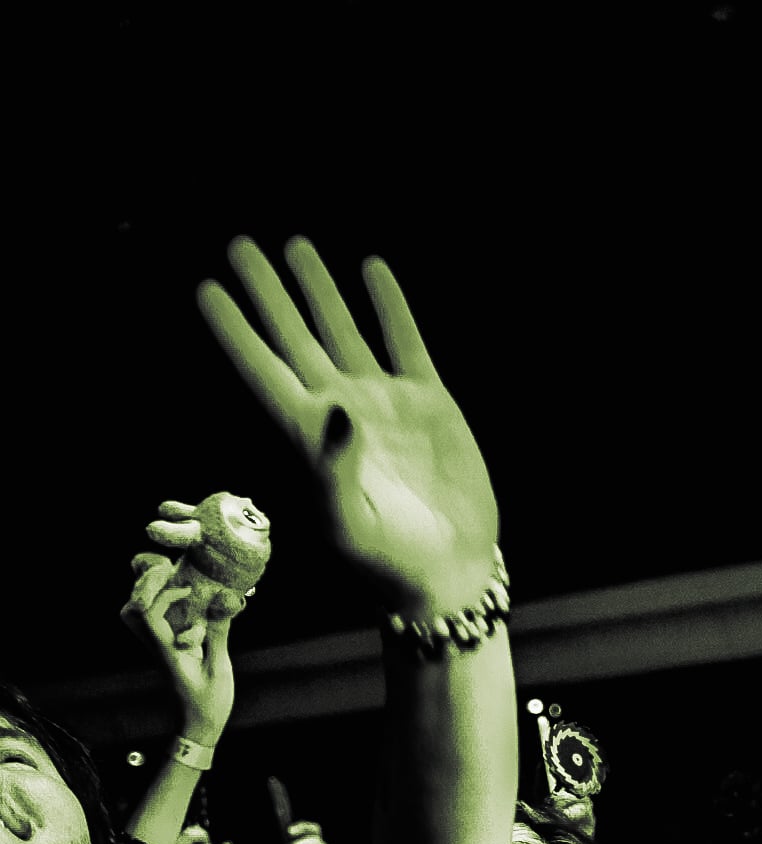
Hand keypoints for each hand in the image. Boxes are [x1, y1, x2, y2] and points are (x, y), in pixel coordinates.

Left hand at [121, 555, 235, 745]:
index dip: (164, 594)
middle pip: (132, 612)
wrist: (197, 729)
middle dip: (147, 588)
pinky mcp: (165, 652)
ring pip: (137, 618)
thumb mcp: (219, 670)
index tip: (188, 589)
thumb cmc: (209, 705)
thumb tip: (222, 602)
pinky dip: (162, 607)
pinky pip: (154, 624)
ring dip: (151, 597)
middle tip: (172, 578)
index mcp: (167, 652)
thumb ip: (219, 636)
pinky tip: (185, 603)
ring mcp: (158, 651)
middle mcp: (157, 649)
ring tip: (175, 585)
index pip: (149, 615)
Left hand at [197, 238, 497, 615]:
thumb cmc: (388, 563)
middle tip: (238, 247)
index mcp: (309, 438)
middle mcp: (340, 411)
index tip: (206, 289)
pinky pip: (405, 341)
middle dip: (265, 294)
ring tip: (294, 245)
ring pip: (341, 329)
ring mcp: (383, 403)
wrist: (448, 573)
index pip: (261, 372)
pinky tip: (372, 269)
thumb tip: (333, 405)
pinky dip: (389, 304)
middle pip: (292, 338)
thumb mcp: (350, 526)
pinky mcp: (429, 403)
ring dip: (317, 289)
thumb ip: (332, 470)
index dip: (233, 331)